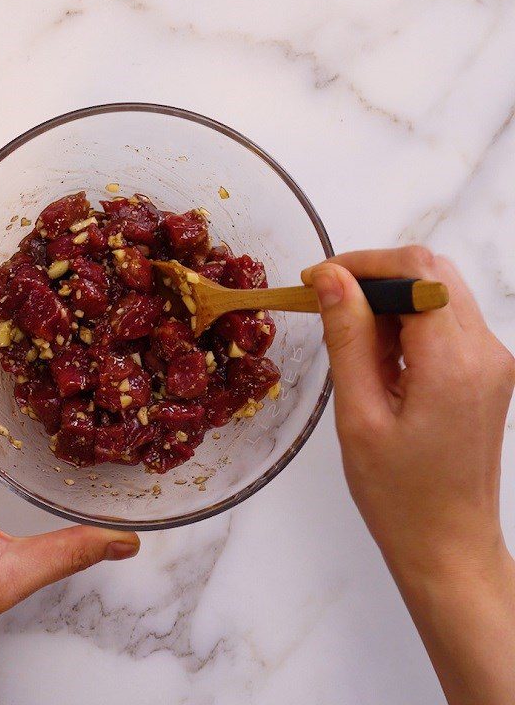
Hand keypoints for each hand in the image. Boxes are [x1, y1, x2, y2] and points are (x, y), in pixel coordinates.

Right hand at [303, 246, 514, 704]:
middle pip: (432, 271)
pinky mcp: (486, 370)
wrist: (448, 544)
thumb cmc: (398, 493)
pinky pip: (443, 320)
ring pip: (437, 291)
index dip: (361, 263)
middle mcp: (486, 350)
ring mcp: (492, 360)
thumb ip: (348, 337)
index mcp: (455, 362)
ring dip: (388, 300)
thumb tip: (332, 278)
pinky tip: (376, 358)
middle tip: (325, 305)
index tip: (316, 282)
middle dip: (373, 275)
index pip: (416, 271)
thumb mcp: (359, 414)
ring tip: (348, 341)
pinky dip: (405, 323)